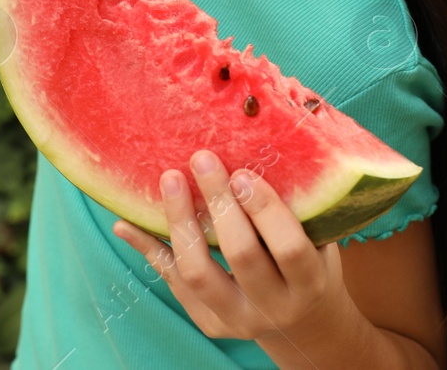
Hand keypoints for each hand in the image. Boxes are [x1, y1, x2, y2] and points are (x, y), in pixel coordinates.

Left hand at [112, 148, 352, 343]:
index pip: (288, 248)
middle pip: (241, 256)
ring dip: (179, 222)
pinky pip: (172, 282)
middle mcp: (274, 309)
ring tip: (169, 179)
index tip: (245, 173)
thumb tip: (269, 125)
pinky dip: (149, 249)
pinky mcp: (208, 322)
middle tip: (202, 159)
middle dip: (219, 203)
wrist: (303, 322)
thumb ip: (301, 201)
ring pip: (197, 273)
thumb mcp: (321, 237)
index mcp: (309, 284)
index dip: (266, 210)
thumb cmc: (312, 260)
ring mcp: (237, 319)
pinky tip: (125, 222)